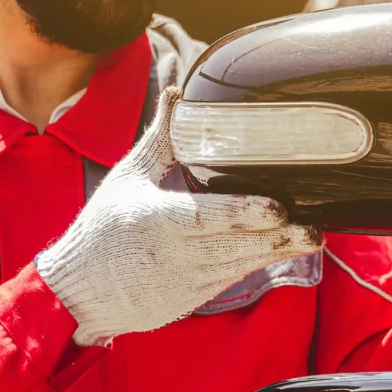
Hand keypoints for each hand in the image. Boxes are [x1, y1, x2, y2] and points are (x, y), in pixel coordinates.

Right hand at [36, 88, 321, 345]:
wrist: (79, 293)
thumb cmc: (102, 230)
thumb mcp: (127, 179)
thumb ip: (160, 140)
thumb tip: (176, 93)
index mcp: (153, 220)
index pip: (205, 217)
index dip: (243, 214)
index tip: (277, 209)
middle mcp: (171, 254)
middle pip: (232, 245)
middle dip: (276, 238)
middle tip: (312, 227)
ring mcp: (183, 282)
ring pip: (237, 265)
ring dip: (276, 253)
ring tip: (311, 238)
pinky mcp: (190, 298)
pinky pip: (230, 279)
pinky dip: (257, 265)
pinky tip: (285, 253)